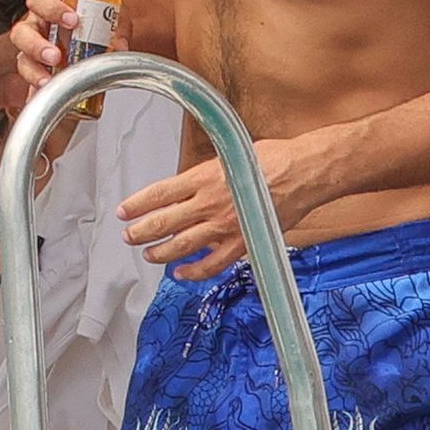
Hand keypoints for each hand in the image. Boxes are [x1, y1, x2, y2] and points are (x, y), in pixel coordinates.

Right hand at [9, 0, 128, 99]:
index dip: (51, 8)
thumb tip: (121, 45)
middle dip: (36, 45)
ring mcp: (32, 52)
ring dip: (34, 71)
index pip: (39, 0)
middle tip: (56, 56)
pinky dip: (35, 93)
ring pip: (22, 60)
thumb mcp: (108, 18)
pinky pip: (29, 84)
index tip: (71, 19)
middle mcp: (36, 28)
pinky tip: (44, 97)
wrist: (96, 38)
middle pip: (22, 32)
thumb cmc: (95, 22)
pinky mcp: (36, 73)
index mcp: (49, 7)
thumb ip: (116, 28)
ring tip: (49, 81)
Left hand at [118, 135, 330, 280]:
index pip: (158, 194)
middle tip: (128, 236)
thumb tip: (186, 186)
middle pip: (163, 223)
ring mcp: (225, 226)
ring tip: (148, 254)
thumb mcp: (229, 155)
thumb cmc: (272, 159)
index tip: (123, 212)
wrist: (305, 171)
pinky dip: (193, 272)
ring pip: (181, 246)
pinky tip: (181, 273)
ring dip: (159, 252)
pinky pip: (212, 265)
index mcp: (203, 177)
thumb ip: (204, 174)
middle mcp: (209, 203)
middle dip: (140, 232)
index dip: (136, 205)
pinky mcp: (242, 242)